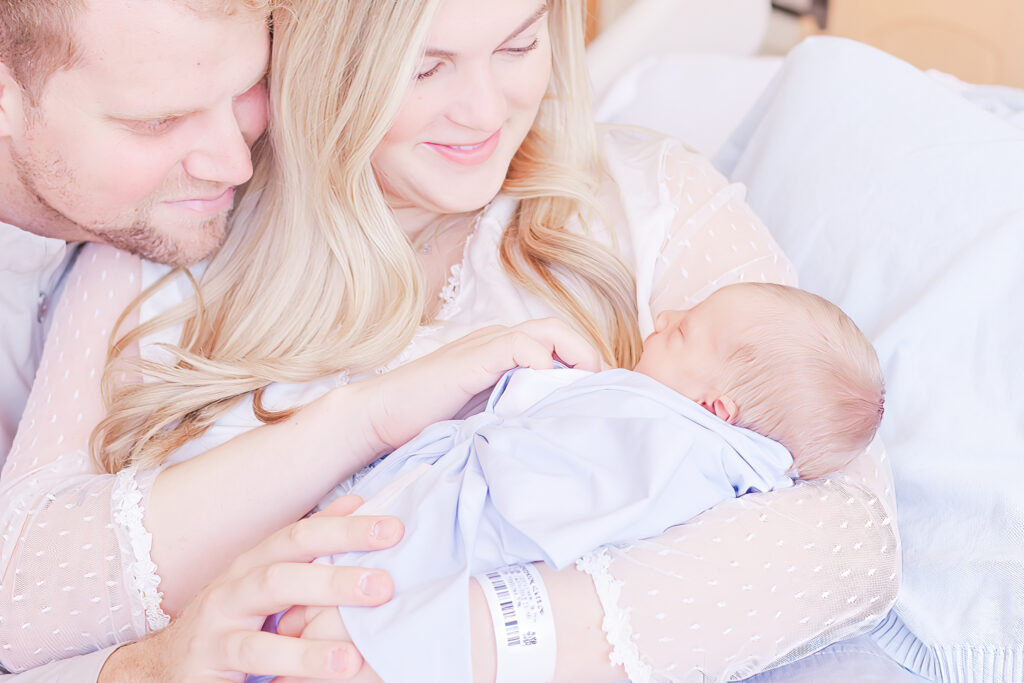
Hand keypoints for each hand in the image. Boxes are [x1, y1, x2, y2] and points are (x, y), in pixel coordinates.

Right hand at [99, 496, 402, 681]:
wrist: (169, 664)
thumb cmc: (235, 618)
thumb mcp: (273, 577)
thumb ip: (312, 545)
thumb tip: (359, 501)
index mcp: (256, 562)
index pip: (301, 536)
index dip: (345, 530)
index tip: (394, 530)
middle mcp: (232, 589)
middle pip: (282, 576)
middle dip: (334, 579)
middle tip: (384, 586)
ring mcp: (216, 630)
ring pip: (259, 639)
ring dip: (309, 649)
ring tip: (353, 657)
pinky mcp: (207, 667)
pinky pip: (247, 670)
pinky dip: (284, 675)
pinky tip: (322, 678)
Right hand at [363, 318, 602, 449]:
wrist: (379, 417)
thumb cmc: (425, 422)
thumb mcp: (481, 415)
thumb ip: (512, 410)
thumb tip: (551, 428)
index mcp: (499, 352)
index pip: (553, 342)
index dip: (580, 362)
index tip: (594, 395)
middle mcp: (495, 340)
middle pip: (557, 328)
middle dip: (586, 353)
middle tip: (599, 388)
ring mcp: (483, 345)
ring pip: (545, 330)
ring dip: (573, 354)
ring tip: (583, 386)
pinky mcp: (472, 357)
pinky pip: (520, 346)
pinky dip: (541, 362)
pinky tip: (543, 389)